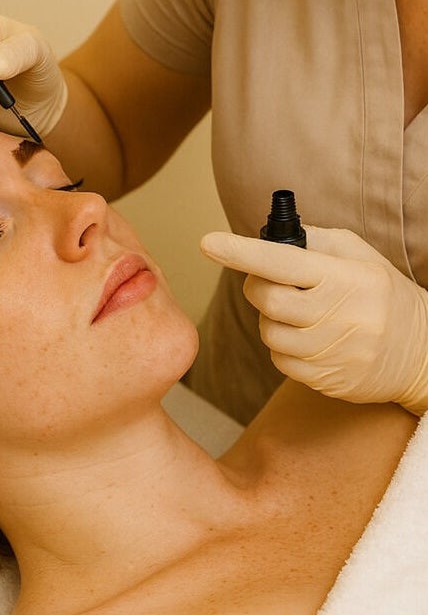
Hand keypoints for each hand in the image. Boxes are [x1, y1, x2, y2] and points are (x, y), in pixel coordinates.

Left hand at [200, 226, 427, 414]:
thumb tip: (264, 236)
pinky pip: (279, 360)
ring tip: (303, 314)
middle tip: (275, 283)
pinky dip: (285, 347)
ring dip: (273, 320)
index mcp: (346, 278)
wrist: (422, 353)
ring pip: (269, 331)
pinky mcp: (325, 379)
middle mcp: (340, 315)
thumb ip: (313, 242)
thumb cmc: (382, 295)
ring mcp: (332, 351)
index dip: (241, 252)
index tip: (208, 243)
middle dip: (259, 287)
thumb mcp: (360, 257)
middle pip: (267, 299)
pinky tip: (311, 339)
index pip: (282, 261)